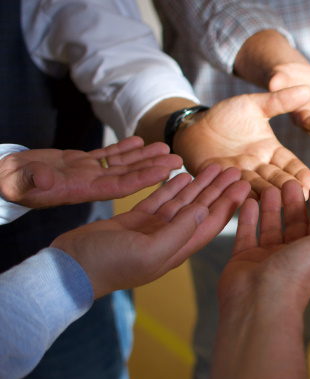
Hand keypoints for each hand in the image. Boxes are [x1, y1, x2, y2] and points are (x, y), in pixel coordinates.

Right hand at [0, 136, 181, 208]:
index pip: (120, 187)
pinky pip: (106, 156)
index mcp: (80, 192)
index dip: (143, 178)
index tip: (166, 171)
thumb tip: (49, 177)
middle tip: (177, 158)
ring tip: (164, 146)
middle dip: (152, 167)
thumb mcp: (20, 184)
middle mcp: (88, 184)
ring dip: (143, 156)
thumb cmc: (11, 184)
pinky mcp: (78, 163)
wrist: (2, 181)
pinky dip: (122, 148)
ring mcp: (84, 174)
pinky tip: (138, 140)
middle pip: (127, 175)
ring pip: (120, 164)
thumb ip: (36, 180)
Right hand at [51, 164, 249, 297]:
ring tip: (214, 166)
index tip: (245, 185)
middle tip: (235, 169)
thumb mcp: (149, 251)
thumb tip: (204, 209)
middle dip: (218, 190)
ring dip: (198, 184)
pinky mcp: (134, 221)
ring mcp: (152, 230)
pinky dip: (172, 187)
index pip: (210, 223)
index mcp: (177, 249)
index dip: (229, 204)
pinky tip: (183, 174)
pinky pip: (159, 200)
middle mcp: (170, 239)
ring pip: (182, 202)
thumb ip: (179, 231)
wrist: (69, 269)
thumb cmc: (109, 265)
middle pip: (201, 209)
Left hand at [174, 86, 309, 198]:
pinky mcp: (220, 180)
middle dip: (290, 188)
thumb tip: (308, 89)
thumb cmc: (227, 116)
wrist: (195, 126)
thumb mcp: (254, 105)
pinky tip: (250, 198)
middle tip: (303, 197)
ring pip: (258, 187)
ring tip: (281, 200)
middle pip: (278, 179)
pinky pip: (232, 188)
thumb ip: (279, 101)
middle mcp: (259, 167)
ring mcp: (240, 176)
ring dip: (270, 193)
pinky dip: (241, 193)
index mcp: (271, 151)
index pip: (291, 164)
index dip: (302, 174)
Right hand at [217, 181, 309, 308]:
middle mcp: (293, 257)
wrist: (259, 301)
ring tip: (268, 187)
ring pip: (271, 227)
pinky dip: (248, 217)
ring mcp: (267, 259)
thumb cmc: (298, 273)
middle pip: (295, 223)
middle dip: (294, 202)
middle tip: (288, 181)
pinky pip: (247, 234)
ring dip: (271, 207)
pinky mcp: (244, 260)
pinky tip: (248, 200)